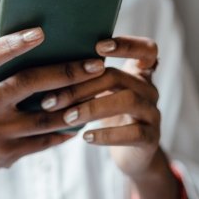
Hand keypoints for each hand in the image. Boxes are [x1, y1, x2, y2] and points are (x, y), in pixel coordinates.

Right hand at [0, 27, 105, 198]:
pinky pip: (42, 141)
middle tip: (95, 64)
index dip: (11, 44)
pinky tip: (79, 123)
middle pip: (27, 84)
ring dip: (74, 104)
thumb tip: (37, 52)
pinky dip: (63, 132)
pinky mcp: (4, 155)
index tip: (40, 32)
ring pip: (43, 117)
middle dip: (66, 72)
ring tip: (97, 91)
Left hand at [40, 36, 159, 177]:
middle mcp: (148, 89)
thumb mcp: (101, 92)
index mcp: (138, 73)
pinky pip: (133, 133)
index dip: (126, 45)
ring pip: (128, 101)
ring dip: (92, 108)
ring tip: (67, 118)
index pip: (145, 49)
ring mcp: (153, 113)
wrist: (131, 154)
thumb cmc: (108, 115)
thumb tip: (46, 64)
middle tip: (52, 99)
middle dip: (81, 86)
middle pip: (118, 77)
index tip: (98, 46)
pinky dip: (107, 134)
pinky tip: (85, 137)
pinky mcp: (152, 138)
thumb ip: (87, 76)